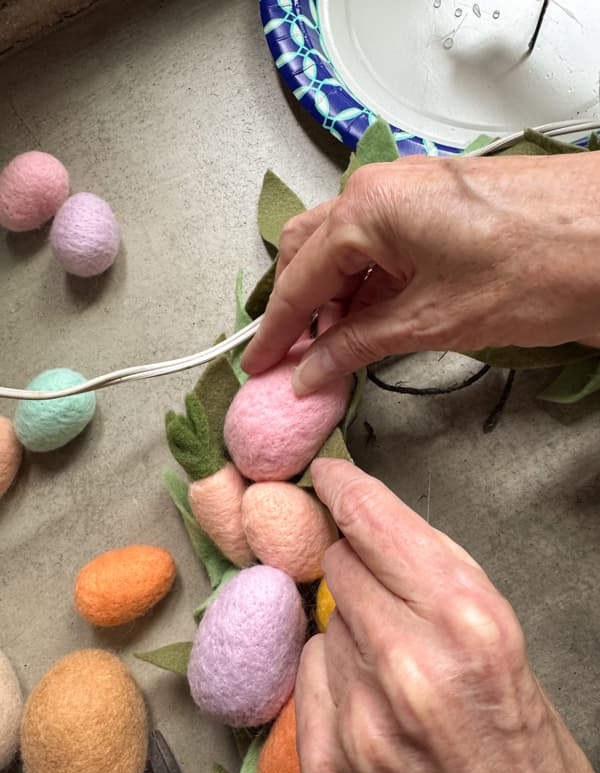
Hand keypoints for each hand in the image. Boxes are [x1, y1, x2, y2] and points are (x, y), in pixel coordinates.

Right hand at [241, 153, 599, 394]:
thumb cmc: (542, 267)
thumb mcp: (433, 321)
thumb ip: (359, 345)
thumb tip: (312, 371)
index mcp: (370, 209)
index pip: (300, 279)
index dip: (276, 330)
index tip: (259, 362)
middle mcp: (383, 188)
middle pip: (312, 252)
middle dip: (298, 307)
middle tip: (290, 356)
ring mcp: (412, 191)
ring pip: (347, 248)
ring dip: (334, 298)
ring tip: (331, 348)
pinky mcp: (438, 204)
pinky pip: (382, 245)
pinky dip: (368, 285)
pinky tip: (369, 320)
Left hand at [295, 459, 599, 772]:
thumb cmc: (519, 731)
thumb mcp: (498, 630)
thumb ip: (432, 570)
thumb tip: (365, 521)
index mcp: (465, 619)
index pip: (373, 520)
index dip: (345, 488)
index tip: (329, 476)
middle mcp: (408, 664)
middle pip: (338, 562)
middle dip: (359, 565)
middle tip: (391, 597)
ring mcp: (361, 718)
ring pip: (323, 620)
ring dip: (351, 629)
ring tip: (395, 668)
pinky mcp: (328, 761)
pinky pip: (307, 673)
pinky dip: (332, 675)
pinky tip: (371, 702)